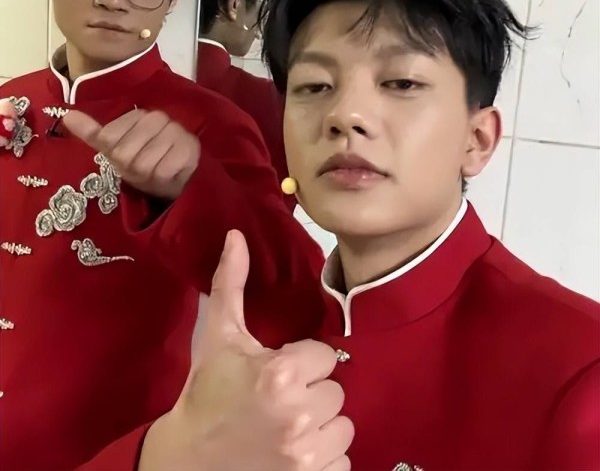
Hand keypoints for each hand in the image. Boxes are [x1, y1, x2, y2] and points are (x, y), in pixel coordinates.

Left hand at [63, 109, 199, 200]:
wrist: (182, 180)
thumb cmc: (147, 164)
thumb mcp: (117, 149)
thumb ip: (93, 132)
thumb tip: (67, 116)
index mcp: (139, 115)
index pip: (108, 138)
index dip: (116, 156)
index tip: (130, 157)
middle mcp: (158, 118)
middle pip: (124, 153)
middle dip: (132, 168)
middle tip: (145, 169)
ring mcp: (176, 132)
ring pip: (143, 164)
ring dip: (148, 177)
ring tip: (158, 172)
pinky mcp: (189, 150)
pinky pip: (162, 172)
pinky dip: (163, 181)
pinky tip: (172, 175)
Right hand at [139, 230, 353, 470]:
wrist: (189, 461)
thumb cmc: (207, 393)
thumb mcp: (219, 336)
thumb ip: (231, 283)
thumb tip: (236, 235)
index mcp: (280, 375)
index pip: (325, 356)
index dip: (302, 361)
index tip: (278, 370)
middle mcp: (299, 416)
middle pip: (336, 391)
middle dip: (312, 391)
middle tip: (280, 398)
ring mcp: (306, 456)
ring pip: (343, 425)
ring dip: (321, 424)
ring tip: (288, 423)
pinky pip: (342, 459)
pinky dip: (324, 456)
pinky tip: (294, 450)